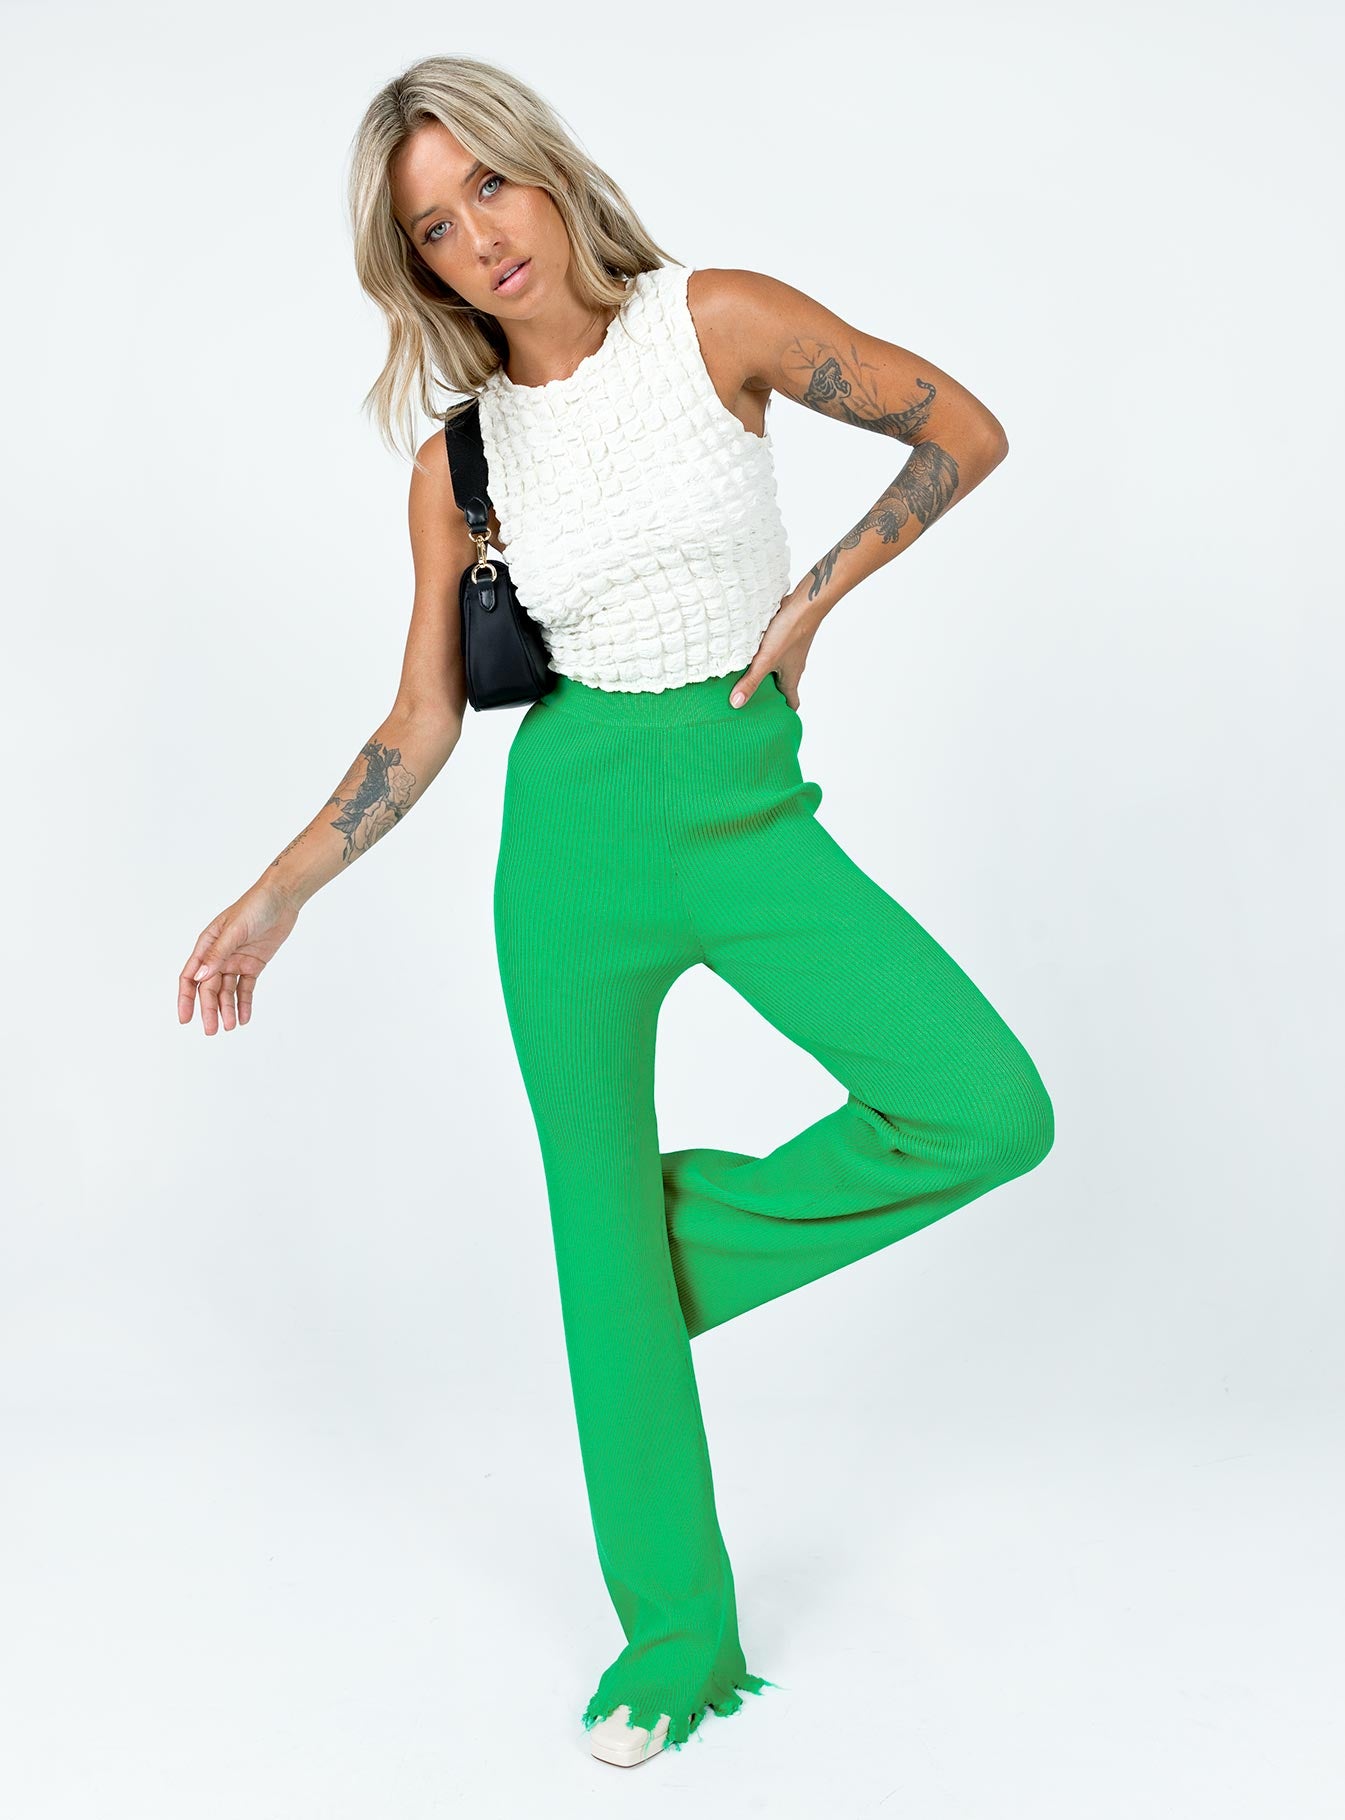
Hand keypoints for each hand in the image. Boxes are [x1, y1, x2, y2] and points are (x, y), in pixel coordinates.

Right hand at [178, 880, 300, 1034]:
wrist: (282, 898)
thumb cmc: (254, 907)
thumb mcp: (235, 930)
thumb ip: (218, 954)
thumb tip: (199, 977)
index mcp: (207, 945)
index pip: (190, 976)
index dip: (185, 998)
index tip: (185, 1018)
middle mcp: (219, 956)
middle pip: (209, 988)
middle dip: (209, 1009)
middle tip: (211, 1030)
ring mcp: (236, 961)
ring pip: (227, 991)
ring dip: (227, 1009)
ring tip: (231, 1026)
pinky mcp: (253, 965)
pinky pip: (246, 988)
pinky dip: (244, 1003)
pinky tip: (245, 1018)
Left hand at [729, 589, 823, 712]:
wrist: (805, 602)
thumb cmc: (791, 631)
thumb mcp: (765, 660)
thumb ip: (751, 681)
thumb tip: (736, 704)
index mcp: (791, 678)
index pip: (792, 702)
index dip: (783, 713)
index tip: (772, 720)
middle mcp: (793, 667)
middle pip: (782, 687)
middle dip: (768, 695)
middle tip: (750, 700)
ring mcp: (790, 652)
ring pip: (777, 669)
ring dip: (763, 674)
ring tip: (743, 677)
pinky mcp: (785, 637)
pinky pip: (774, 652)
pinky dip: (763, 657)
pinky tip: (748, 652)